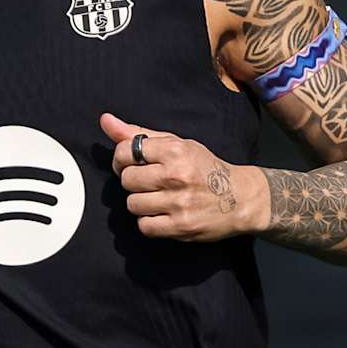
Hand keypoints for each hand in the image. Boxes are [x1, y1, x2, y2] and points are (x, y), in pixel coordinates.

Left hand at [100, 112, 262, 241]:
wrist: (241, 198)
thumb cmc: (205, 168)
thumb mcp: (177, 144)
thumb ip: (139, 134)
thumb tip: (105, 120)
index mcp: (175, 150)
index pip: (125, 151)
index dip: (122, 158)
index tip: (131, 163)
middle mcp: (176, 176)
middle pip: (127, 180)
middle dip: (132, 181)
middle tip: (147, 182)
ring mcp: (178, 203)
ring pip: (132, 204)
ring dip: (140, 202)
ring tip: (157, 198)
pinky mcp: (180, 227)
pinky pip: (144, 226)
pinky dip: (149, 222)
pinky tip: (162, 213)